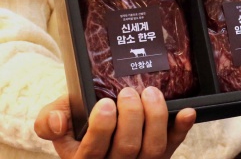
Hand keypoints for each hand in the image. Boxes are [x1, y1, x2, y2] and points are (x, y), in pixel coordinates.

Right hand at [34, 87, 196, 158]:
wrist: (98, 117)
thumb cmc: (78, 118)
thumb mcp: (57, 116)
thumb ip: (50, 119)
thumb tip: (59, 122)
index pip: (92, 153)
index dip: (101, 129)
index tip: (105, 103)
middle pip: (127, 149)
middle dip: (131, 117)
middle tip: (129, 92)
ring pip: (154, 149)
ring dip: (155, 118)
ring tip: (151, 93)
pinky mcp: (162, 153)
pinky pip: (175, 144)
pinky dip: (182, 128)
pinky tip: (187, 111)